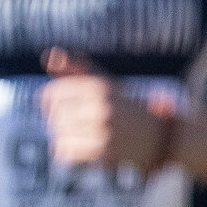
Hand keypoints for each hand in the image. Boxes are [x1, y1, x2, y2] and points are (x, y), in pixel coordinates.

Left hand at [39, 48, 166, 168]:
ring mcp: (102, 129)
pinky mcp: (103, 151)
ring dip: (63, 137)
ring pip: (59, 134)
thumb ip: (76, 69)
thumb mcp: (105, 83)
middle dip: (58, 120)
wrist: (159, 136)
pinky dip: (67, 151)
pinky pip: (66, 151)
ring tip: (79, 135)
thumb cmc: (125, 107)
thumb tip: (49, 55)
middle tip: (73, 122)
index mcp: (98, 86)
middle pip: (55, 115)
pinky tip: (79, 148)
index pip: (52, 93)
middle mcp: (100, 106)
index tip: (55, 106)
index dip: (47, 101)